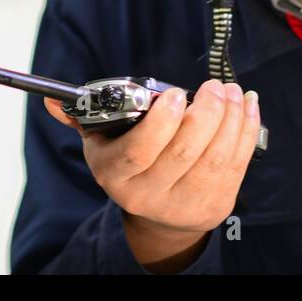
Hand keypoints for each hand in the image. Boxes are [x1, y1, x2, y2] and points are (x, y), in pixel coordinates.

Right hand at [42, 79, 259, 236]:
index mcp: (116, 175)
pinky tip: (246, 104)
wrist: (158, 214)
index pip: (139, 152)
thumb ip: (84, 118)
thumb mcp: (102, 144)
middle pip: (184, 153)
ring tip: (230, 90)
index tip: (176, 94)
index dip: (161, 122)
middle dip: (206, 114)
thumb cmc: (129, 164)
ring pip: (215, 159)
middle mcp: (149, 195)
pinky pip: (237, 164)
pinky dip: (246, 130)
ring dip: (229, 119)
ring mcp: (186, 203)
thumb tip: (54, 100)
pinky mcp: (217, 204)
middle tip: (213, 86)